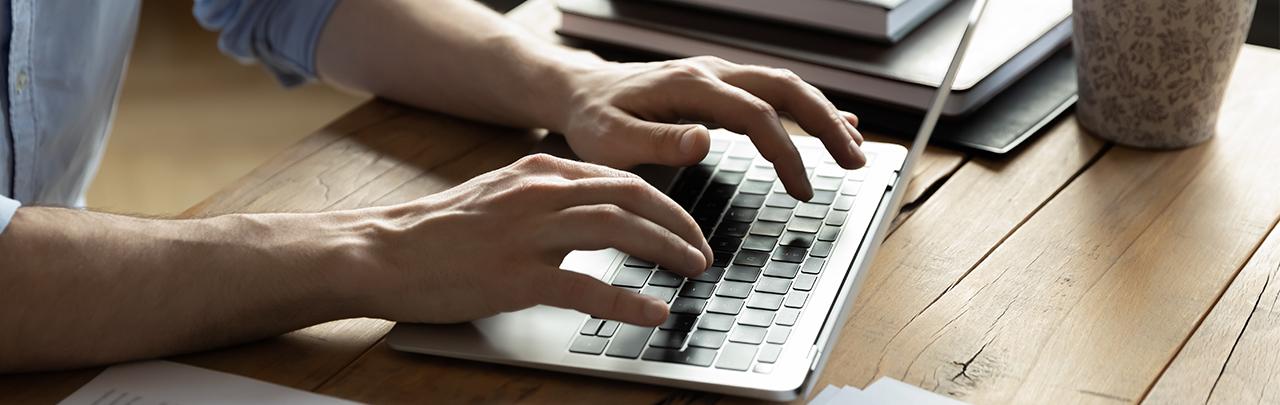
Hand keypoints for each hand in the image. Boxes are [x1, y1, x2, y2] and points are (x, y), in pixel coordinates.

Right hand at [351, 154, 713, 325]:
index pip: (620, 179)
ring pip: (619, 230)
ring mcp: (528, 234)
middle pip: (632, 197)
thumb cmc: (437, 232)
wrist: (381, 250)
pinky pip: (586, 287)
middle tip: (701, 251)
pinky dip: (627, 300)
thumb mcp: (500, 196)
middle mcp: (540, 194)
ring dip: (666, 250)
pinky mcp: (515, 276)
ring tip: (692, 271)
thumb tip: (595, 214)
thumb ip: (547, 199)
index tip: (685, 225)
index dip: (664, 203)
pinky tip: (653, 312)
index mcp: (539, 173)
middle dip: (678, 223)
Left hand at [553, 56, 865, 199]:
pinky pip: (773, 92)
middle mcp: (711, 72)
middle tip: (856, 162)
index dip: (786, 152)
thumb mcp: (612, 141)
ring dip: (824, 115)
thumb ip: (658, 142)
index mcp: (689, 86)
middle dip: (826, 124)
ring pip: (786, 86)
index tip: (803, 190)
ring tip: (854, 150)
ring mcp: (718, 75)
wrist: (579, 92)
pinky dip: (807, 108)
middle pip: (786, 88)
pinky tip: (836, 123)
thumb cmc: (593, 121)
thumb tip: (704, 141)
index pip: (756, 115)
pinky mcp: (720, 86)